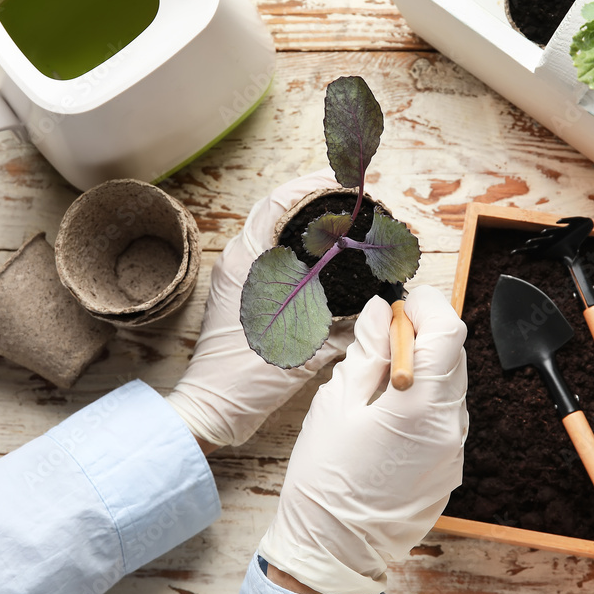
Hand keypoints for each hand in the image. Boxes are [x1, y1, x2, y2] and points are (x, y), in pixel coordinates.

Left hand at [167, 171, 353, 450]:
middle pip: (279, 213)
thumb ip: (342, 324)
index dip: (312, 187)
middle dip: (317, 204)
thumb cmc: (247, 380)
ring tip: (346, 226)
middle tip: (354, 205)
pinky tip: (329, 263)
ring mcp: (238, 278)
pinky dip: (302, 253)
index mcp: (246, 263)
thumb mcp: (301, 350)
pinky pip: (276, 260)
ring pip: (277, 235)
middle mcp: (239, 262)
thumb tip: (380, 304)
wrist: (212, 410)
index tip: (344, 183)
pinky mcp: (243, 296)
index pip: (277, 204)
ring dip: (309, 227)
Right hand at [258, 285, 467, 593]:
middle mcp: (450, 426)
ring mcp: (455, 449)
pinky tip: (391, 410)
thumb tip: (380, 312)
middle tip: (383, 335)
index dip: (426, 306)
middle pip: (454, 354)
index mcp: (421, 406)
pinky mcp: (451, 465)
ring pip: (452, 383)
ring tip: (381, 378)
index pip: (448, 330)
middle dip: (423, 332)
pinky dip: (425, 398)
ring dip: (424, 366)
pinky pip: (447, 414)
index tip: (400, 303)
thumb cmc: (326, 480)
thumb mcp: (337, 403)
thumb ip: (367, 351)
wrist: (334, 549)